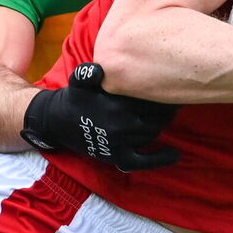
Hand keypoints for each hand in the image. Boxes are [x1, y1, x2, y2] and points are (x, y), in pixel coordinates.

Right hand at [21, 63, 180, 172]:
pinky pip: (143, 161)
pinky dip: (160, 159)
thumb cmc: (75, 97)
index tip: (173, 84)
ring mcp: (119, 142)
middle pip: (156, 116)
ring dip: (162, 125)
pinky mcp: (116, 157)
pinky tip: (175, 154)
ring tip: (172, 114)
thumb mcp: (78, 80)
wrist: (57, 122)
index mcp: (114, 103)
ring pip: (152, 133)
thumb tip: (99, 71)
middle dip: (168, 109)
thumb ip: (88, 73)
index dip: (164, 91)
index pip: (149, 97)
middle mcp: (119, 123)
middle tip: (176, 99)